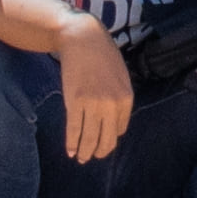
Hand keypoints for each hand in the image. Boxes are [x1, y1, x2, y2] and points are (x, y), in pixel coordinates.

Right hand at [54, 18, 133, 164]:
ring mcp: (93, 104)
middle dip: (98, 152)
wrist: (83, 39)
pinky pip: (74, 129)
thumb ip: (119, 100)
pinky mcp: (74, 102)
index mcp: (126, 99)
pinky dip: (72, 143)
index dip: (109, 139)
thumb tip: (112, 124)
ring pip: (89, 137)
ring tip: (80, 158)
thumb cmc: (103, 56)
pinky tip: (70, 150)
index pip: (119, 130)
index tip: (102, 142)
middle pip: (106, 139)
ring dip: (84, 152)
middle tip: (91, 157)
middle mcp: (112, 104)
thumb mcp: (121, 78)